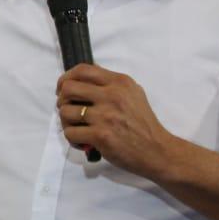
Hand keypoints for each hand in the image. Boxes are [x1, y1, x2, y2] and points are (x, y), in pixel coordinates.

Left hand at [56, 64, 174, 177]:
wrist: (156, 150)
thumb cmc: (143, 123)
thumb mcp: (133, 93)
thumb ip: (111, 84)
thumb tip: (82, 78)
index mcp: (119, 82)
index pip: (82, 70)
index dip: (66, 78)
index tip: (62, 89)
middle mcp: (112, 95)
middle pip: (68, 88)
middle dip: (62, 100)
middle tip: (69, 110)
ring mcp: (105, 115)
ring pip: (65, 112)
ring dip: (66, 122)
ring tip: (77, 128)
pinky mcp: (100, 135)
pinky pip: (70, 132)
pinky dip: (73, 139)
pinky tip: (83, 142)